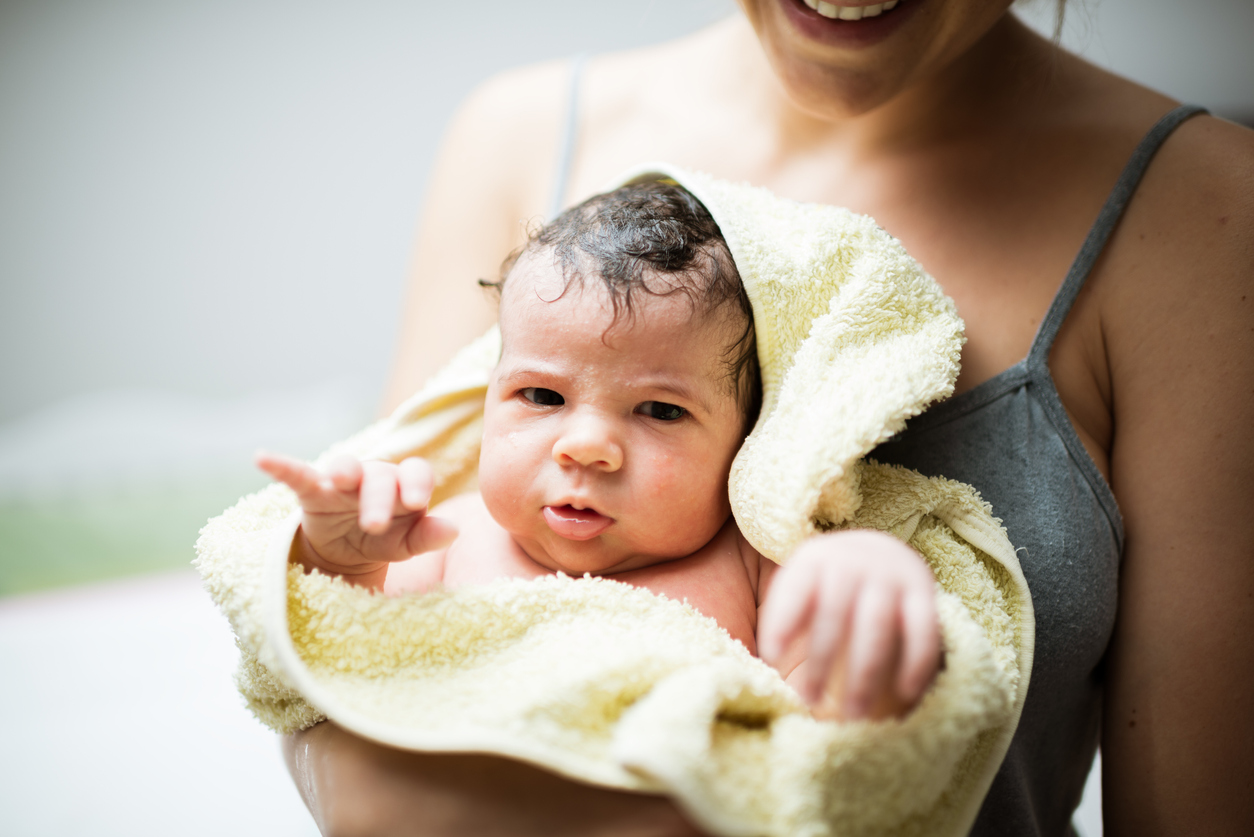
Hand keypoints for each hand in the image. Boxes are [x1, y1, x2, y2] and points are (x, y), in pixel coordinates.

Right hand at [255, 451, 457, 587]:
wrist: (346, 553)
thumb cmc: (385, 540)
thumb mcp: (405, 544)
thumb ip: (426, 536)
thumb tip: (454, 529)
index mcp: (404, 485)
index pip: (416, 472)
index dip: (417, 484)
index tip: (418, 502)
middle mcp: (375, 475)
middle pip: (381, 477)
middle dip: (379, 500)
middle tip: (374, 524)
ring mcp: (342, 481)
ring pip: (345, 467)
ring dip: (344, 470)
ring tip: (339, 477)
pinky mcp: (312, 490)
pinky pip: (297, 474)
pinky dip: (280, 465)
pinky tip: (262, 457)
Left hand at [757, 530, 940, 720]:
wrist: (879, 552)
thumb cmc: (826, 584)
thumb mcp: (799, 584)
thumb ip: (782, 617)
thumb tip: (762, 671)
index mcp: (814, 560)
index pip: (795, 590)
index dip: (783, 622)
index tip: (771, 659)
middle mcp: (852, 564)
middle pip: (833, 614)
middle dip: (820, 662)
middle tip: (808, 701)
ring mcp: (890, 577)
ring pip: (876, 627)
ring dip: (864, 674)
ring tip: (854, 715)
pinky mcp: (923, 593)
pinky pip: (923, 630)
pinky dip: (916, 663)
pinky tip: (904, 694)